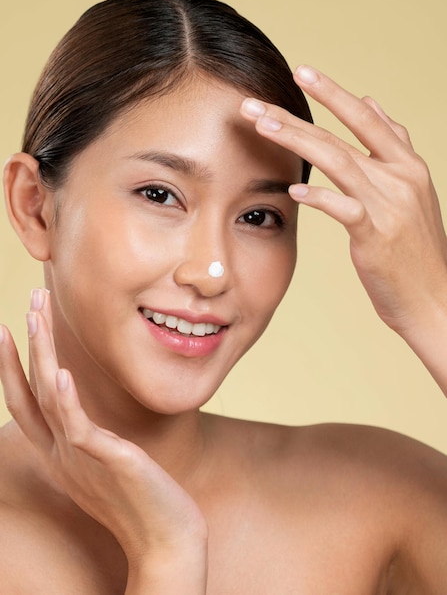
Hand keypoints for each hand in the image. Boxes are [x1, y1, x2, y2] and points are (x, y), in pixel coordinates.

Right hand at [0, 289, 207, 591]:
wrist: (165, 538)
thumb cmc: (140, 497)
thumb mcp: (104, 462)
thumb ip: (90, 437)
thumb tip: (88, 413)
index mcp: (59, 452)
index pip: (26, 402)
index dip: (12, 366)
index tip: (11, 327)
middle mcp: (60, 454)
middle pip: (31, 391)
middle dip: (27, 345)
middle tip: (31, 300)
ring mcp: (79, 459)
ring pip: (49, 399)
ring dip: (42, 355)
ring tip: (36, 316)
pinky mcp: (106, 463)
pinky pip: (79, 429)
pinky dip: (67, 401)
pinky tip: (63, 374)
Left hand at [240, 65, 446, 337]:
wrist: (435, 298)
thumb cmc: (415, 249)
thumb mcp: (412, 190)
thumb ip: (393, 146)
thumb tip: (373, 103)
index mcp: (408, 165)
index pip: (367, 118)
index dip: (333, 93)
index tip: (302, 72)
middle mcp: (400, 177)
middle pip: (341, 136)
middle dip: (294, 115)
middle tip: (255, 103)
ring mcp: (389, 205)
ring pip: (337, 161)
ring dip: (295, 140)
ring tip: (261, 126)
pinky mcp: (376, 235)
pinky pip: (342, 209)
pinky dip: (318, 198)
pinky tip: (293, 191)